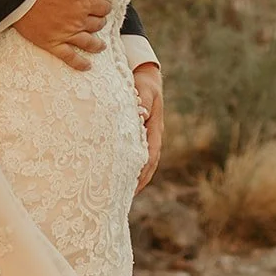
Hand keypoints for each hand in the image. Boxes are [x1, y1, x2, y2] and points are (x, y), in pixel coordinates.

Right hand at [13, 0, 113, 70]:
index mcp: (83, 2)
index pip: (103, 8)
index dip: (105, 7)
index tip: (103, 7)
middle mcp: (77, 21)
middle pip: (96, 25)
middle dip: (100, 22)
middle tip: (98, 22)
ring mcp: (65, 34)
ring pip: (87, 42)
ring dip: (96, 44)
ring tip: (100, 46)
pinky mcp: (52, 43)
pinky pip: (69, 57)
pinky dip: (79, 63)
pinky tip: (87, 66)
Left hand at [132, 62, 163, 191]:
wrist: (147, 77)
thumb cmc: (144, 83)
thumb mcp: (144, 90)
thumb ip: (142, 102)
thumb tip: (140, 116)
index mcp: (155, 129)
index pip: (150, 155)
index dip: (142, 172)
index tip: (133, 186)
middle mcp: (153, 135)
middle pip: (149, 165)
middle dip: (139, 182)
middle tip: (125, 198)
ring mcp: (148, 136)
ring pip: (144, 162)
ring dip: (135, 177)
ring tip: (123, 194)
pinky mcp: (141, 134)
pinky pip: (138, 154)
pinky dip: (131, 166)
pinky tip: (120, 175)